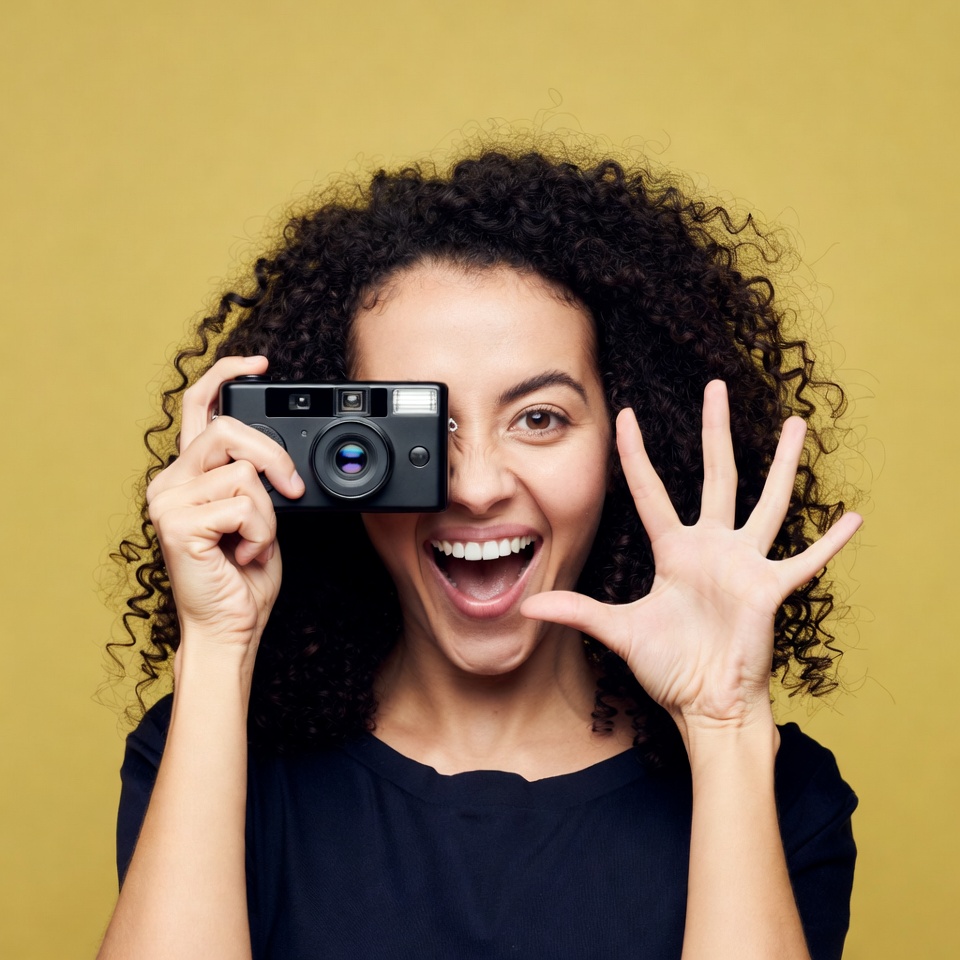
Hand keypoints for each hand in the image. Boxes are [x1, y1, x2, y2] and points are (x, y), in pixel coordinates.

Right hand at [146, 355, 304, 649]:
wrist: (231, 627)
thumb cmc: (243, 577)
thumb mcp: (259, 516)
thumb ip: (257, 480)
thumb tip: (278, 457)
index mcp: (188, 475)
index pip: (199, 408)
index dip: (225, 376)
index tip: (259, 363)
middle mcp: (170, 482)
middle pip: (229, 430)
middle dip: (274, 458)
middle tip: (292, 490)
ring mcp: (168, 501)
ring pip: (244, 472)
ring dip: (268, 514)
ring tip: (254, 543)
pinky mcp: (177, 523)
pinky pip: (244, 505)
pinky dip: (262, 534)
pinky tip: (243, 556)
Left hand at [521, 381, 861, 732]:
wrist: (706, 704)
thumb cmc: (669, 667)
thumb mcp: (619, 631)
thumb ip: (577, 612)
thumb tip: (527, 606)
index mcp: (674, 551)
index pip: (650, 491)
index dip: (635, 454)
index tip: (624, 415)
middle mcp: (711, 548)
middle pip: (715, 475)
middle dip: (714, 430)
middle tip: (715, 386)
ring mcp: (744, 565)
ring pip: (768, 501)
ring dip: (783, 464)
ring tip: (797, 424)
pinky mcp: (770, 590)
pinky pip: (805, 561)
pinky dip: (828, 543)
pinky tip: (853, 518)